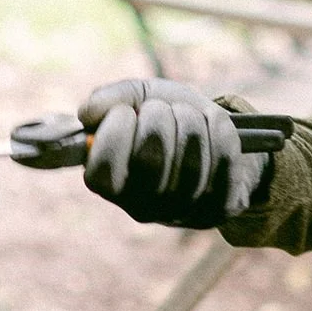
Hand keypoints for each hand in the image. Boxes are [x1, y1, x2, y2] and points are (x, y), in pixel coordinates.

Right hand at [78, 79, 269, 228]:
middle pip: (150, 159)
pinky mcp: (216, 211)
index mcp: (109, 183)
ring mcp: (180, 213)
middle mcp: (141, 207)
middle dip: (160, 117)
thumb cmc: (168, 116)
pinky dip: (221, 131)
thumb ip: (111, 98)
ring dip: (192, 121)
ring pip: (190, 161)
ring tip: (189, 116)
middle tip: (164, 111)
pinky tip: (215, 124)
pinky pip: (223, 164)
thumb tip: (88, 112)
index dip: (116, 130)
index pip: (103, 167)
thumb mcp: (138, 97)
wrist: (214, 134)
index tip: (127, 111)